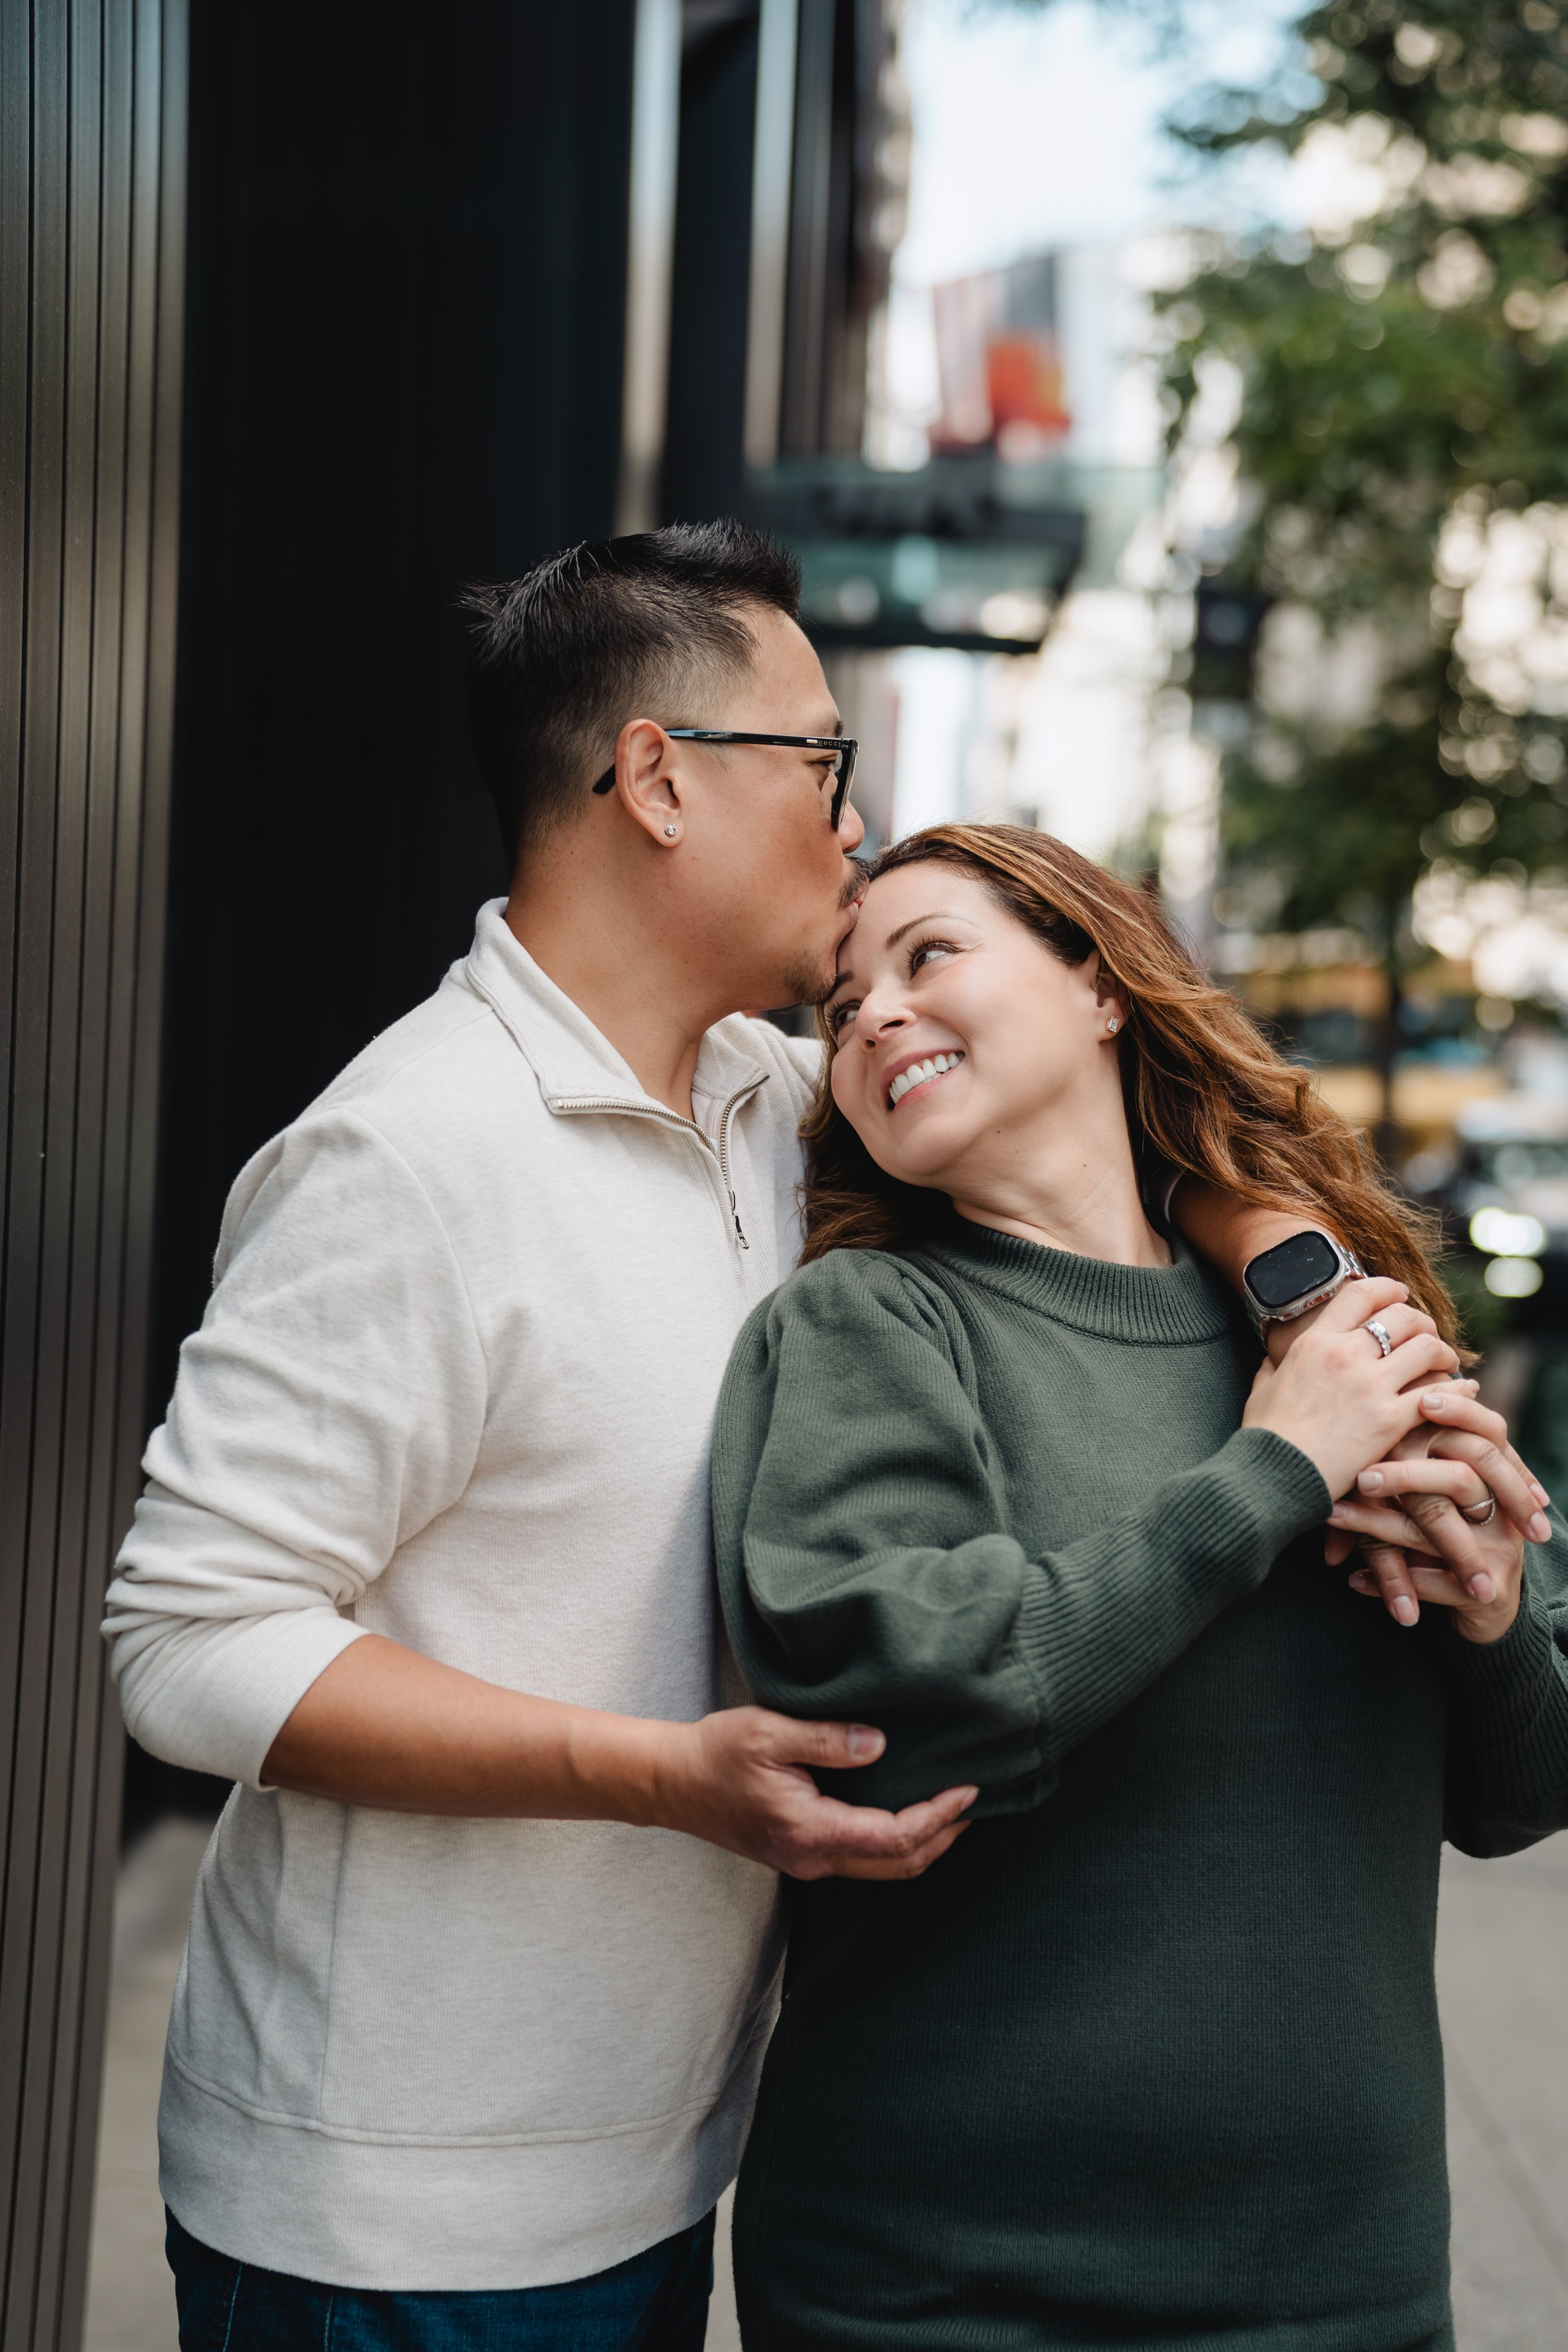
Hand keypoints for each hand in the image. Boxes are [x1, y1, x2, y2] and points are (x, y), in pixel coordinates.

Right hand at [653, 1706, 974, 1880]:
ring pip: (882, 1868)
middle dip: (942, 1837)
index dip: (938, 1817)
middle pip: (897, 1865)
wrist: (670, 1783)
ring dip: (923, 1843)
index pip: (893, 1838)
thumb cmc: (715, 1753)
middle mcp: (812, 1858)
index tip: (968, 1789)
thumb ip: (827, 1740)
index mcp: (809, 1830)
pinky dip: (895, 1842)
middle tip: (975, 1802)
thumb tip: (880, 1745)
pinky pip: (862, 1858)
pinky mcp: (800, 1854)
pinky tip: (906, 1812)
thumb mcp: (769, 1732)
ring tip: (952, 1809)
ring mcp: (805, 1862)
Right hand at [1242, 1277, 1459, 1497]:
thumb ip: (1274, 1364)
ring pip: (1426, 1348)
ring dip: (1441, 1353)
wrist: (1271, 1477)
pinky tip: (1464, 1391)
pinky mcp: (1389, 1421)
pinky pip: (1437, 1394)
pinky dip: (1457, 1390)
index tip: (1401, 1294)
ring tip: (1445, 1362)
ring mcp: (1370, 1387)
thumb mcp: (1262, 1387)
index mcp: (1315, 1342)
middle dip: (1421, 1322)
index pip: (1361, 1294)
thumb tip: (1275, 1354)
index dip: (1388, 1288)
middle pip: (1402, 1317)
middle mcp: (1346, 1355)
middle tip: (1427, 1335)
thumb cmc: (1264, 1435)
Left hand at [1325, 1392, 1545, 1638]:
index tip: (1421, 1401)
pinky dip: (1386, 1580)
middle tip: (1359, 1475)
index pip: (1488, 1430)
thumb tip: (1356, 1407)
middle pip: (1460, 1479)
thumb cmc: (1447, 1531)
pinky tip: (1352, 1579)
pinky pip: (1431, 1583)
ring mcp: (1500, 1551)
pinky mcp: (1489, 1594)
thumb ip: (1410, 1452)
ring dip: (1377, 1524)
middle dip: (1406, 1475)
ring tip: (1332, 1515)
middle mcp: (1504, 1510)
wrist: (1485, 1599)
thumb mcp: (1432, 1492)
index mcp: (1497, 1475)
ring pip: (1434, 1530)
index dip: (1460, 1412)